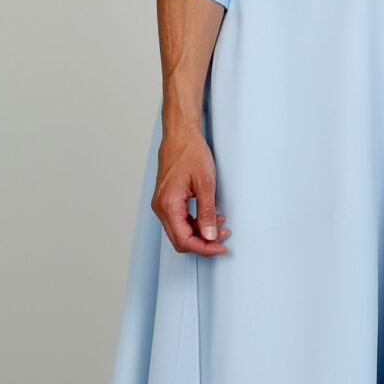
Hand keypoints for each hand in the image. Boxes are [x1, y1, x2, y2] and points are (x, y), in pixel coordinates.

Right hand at [152, 122, 230, 254]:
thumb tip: (210, 235)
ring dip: (200, 233)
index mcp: (168, 204)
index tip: (220, 247)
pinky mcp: (166, 200)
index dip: (204, 248)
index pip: (184, 240)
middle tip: (223, 237)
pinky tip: (209, 218)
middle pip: (180, 240)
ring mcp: (162, 204)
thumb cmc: (190, 152)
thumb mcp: (206, 183)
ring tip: (220, 225)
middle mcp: (161, 207)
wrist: (180, 135)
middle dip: (203, 243)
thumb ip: (207, 212)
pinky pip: (179, 221)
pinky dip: (194, 224)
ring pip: (180, 232)